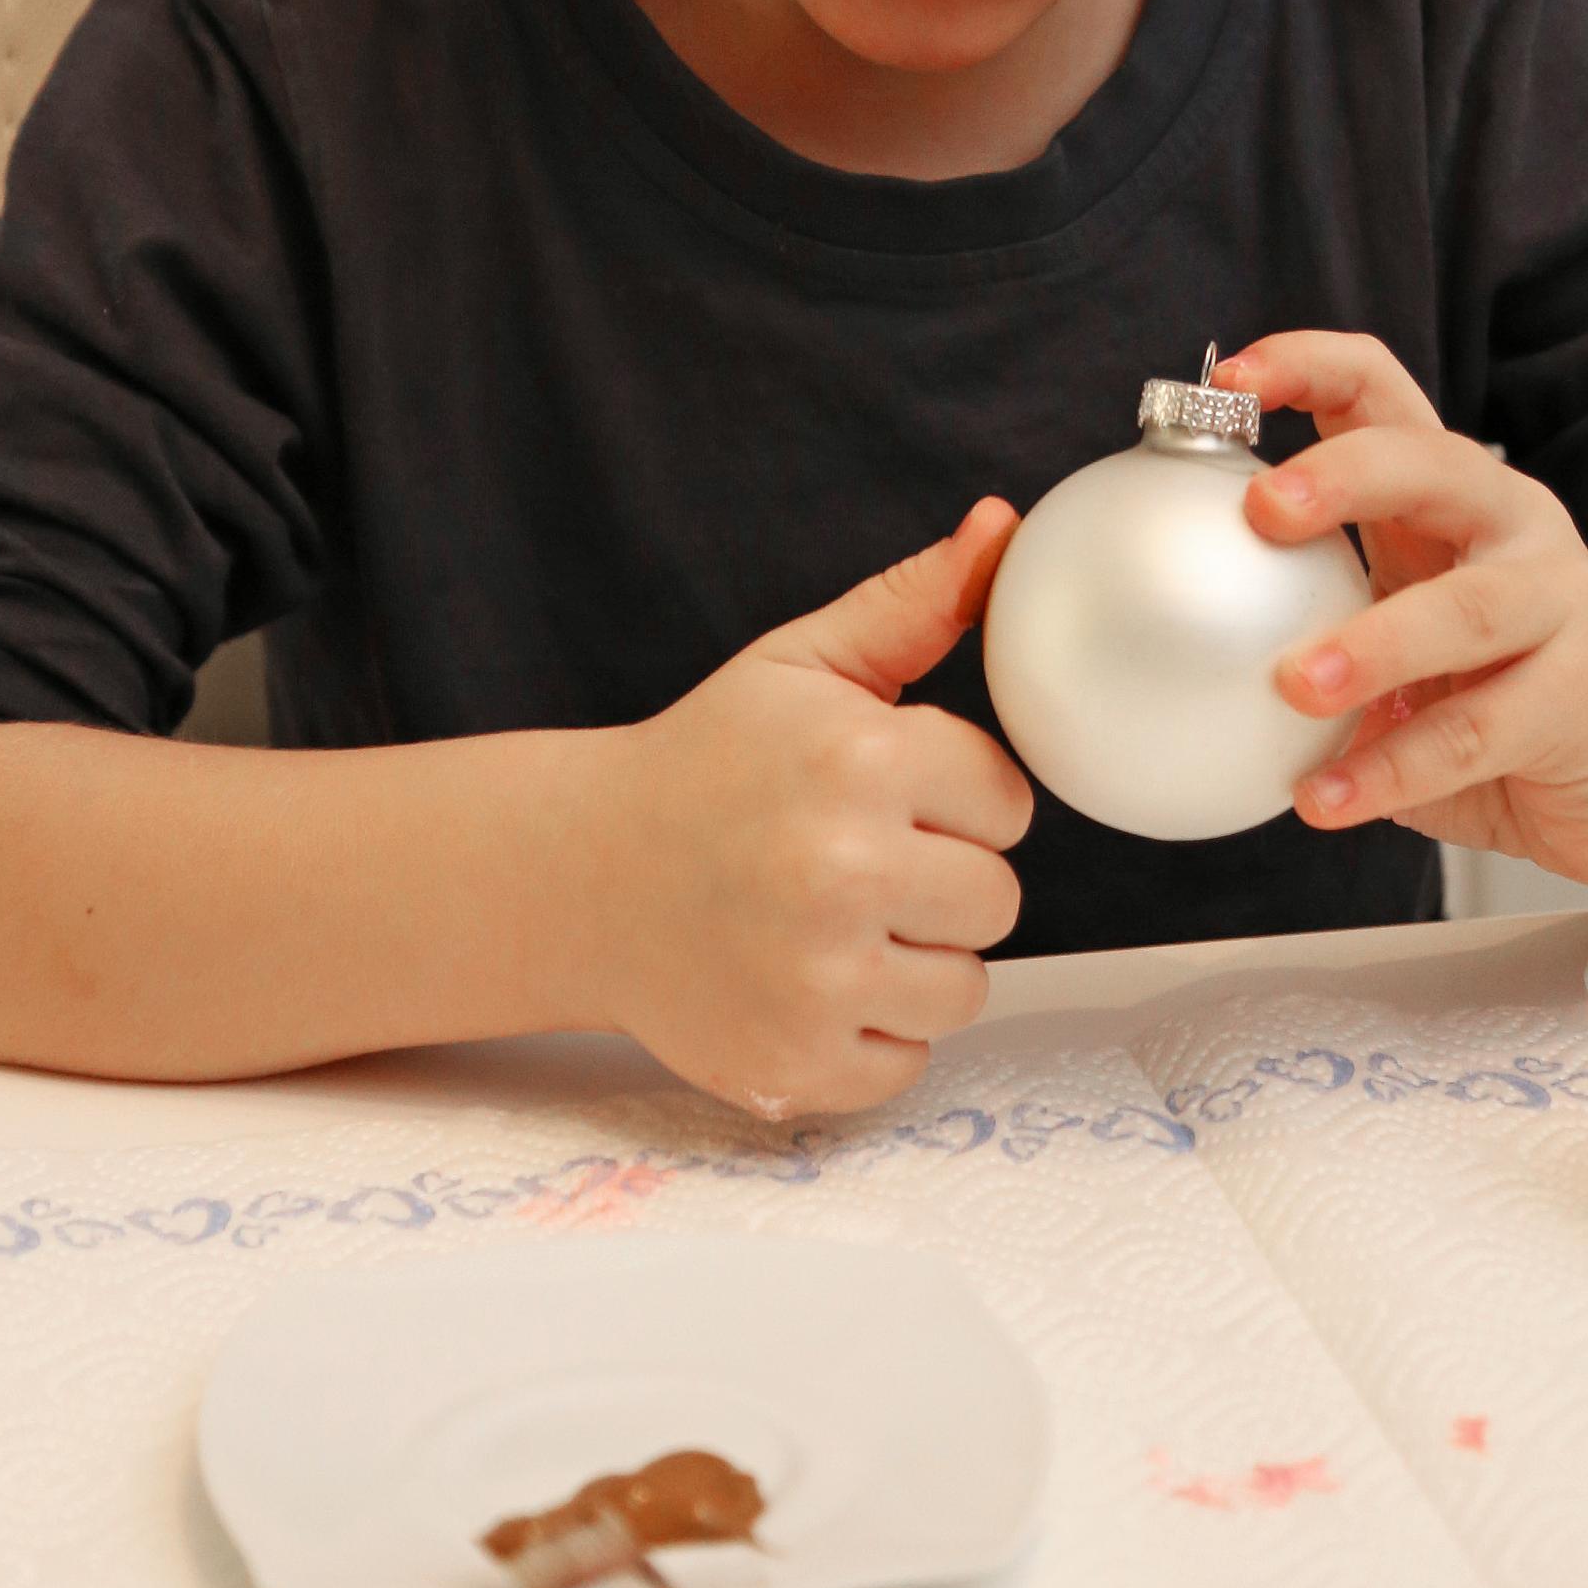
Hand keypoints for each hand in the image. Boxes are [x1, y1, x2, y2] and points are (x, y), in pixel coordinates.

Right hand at [585, 502, 1032, 1118]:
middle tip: (855, 861)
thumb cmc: (705, 764)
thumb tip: (1004, 526)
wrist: (580, 874)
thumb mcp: (800, 665)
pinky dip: (871, 1033)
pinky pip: (909, 1061)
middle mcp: (842, 869)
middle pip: (998, 899)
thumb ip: (914, 603)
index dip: (955, 795)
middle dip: (941, 879)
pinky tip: (810, 981)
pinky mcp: (796, 1060)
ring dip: (915, 962)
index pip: (1008, 799)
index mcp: (859, 759)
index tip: (889, 794)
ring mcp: (817, 977)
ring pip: (965, 987)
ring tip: (835, 922)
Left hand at [1219, 333, 1587, 890]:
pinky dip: (1394, 769)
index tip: (1227, 381)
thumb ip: (1308, 617)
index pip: (1380, 391)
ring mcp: (1560, 602)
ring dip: (1374, 645)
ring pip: (1467, 607)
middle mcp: (1510, 523)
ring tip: (1294, 685)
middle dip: (1345, 474)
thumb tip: (1158, 626)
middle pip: (1432, 463)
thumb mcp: (1396, 633)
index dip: (1307, 366)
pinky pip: (1480, 731)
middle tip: (1262, 511)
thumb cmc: (1497, 690)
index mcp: (1447, 492)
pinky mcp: (1584, 693)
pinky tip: (1324, 799)